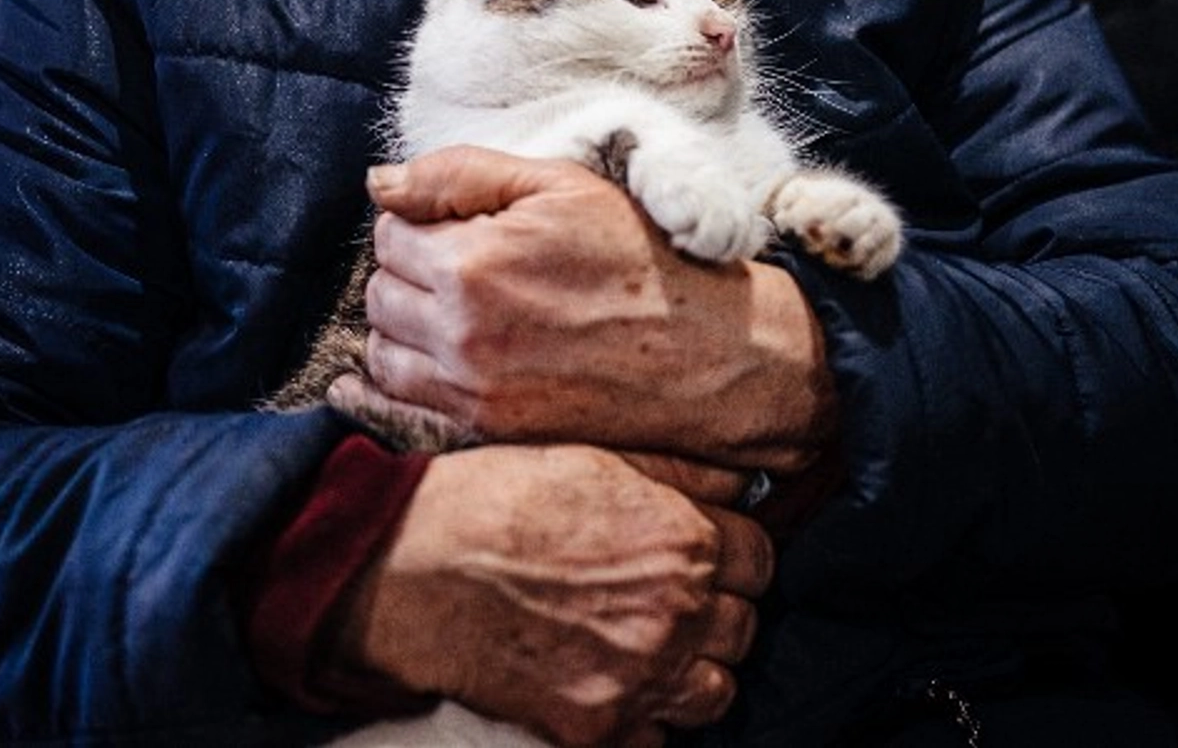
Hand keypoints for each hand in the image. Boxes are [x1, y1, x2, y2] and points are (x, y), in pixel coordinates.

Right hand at [335, 444, 772, 745]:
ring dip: (693, 672)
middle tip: (674, 601)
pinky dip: (642, 719)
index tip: (710, 557)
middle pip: (743, 630)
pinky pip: (656, 740)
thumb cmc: (502, 499)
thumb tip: (742, 482)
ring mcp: (639, 677)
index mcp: (685, 542)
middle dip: (717, 615)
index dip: (734, 557)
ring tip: (652, 648)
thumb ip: (684, 474)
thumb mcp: (600, 458)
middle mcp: (676, 614)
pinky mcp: (597, 727)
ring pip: (714, 693)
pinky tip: (612, 683)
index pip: (760, 562)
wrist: (418, 566)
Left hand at [355, 146, 836, 471]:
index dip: (422, 220)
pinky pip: (405, 401)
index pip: (389, 233)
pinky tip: (453, 354)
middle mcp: (459, 332)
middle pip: (379, 293)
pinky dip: (413, 374)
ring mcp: (470, 388)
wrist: (703, 353)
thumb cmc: (638, 258)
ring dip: (405, 324)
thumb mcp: (560, 185)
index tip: (461, 225)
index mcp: (471, 263)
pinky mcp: (485, 427)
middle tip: (463, 264)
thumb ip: (459, 174)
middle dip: (409, 271)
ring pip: (383, 350)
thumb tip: (379, 184)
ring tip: (459, 309)